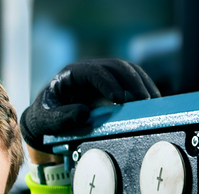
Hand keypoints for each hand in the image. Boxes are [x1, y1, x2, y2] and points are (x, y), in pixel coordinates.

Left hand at [20, 59, 160, 151]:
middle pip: (116, 66)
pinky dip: (144, 90)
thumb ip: (60, 118)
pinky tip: (153, 104)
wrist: (48, 119)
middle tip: (144, 101)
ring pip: (128, 71)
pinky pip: (132, 83)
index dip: (109, 82)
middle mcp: (90, 70)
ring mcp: (103, 77)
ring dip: (143, 84)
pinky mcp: (113, 87)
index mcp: (72, 73)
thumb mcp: (45, 120)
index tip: (120, 98)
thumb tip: (83, 114)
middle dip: (132, 81)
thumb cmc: (45, 118)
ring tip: (154, 102)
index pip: (94, 71)